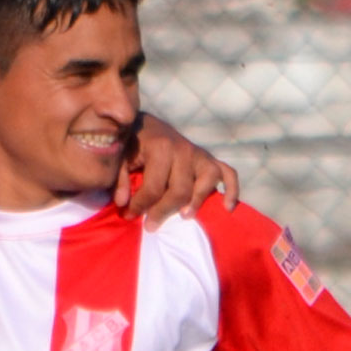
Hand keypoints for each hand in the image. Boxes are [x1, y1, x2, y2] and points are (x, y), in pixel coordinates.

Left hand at [115, 112, 238, 229]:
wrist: (146, 124)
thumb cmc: (131, 143)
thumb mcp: (120, 156)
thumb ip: (118, 178)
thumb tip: (123, 203)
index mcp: (160, 148)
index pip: (153, 188)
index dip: (139, 206)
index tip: (128, 216)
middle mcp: (184, 150)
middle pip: (180, 190)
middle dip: (163, 211)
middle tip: (150, 226)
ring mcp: (199, 154)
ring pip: (206, 181)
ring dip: (197, 201)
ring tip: (184, 216)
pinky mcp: (210, 158)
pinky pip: (228, 173)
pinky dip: (232, 190)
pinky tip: (227, 207)